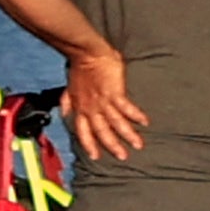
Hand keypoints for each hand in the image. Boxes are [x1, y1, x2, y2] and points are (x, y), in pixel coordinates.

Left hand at [58, 43, 150, 167]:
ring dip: (127, 135)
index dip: (88, 144)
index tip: (95, 156)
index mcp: (80, 107)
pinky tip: (145, 122)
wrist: (86, 53)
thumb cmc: (79, 68)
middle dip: (112, 146)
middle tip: (123, 157)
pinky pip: (126, 108)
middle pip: (101, 132)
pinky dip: (135, 115)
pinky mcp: (114, 93)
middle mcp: (91, 108)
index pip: (83, 131)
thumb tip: (65, 112)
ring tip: (138, 145)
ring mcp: (103, 101)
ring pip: (116, 123)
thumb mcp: (70, 88)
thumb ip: (68, 101)